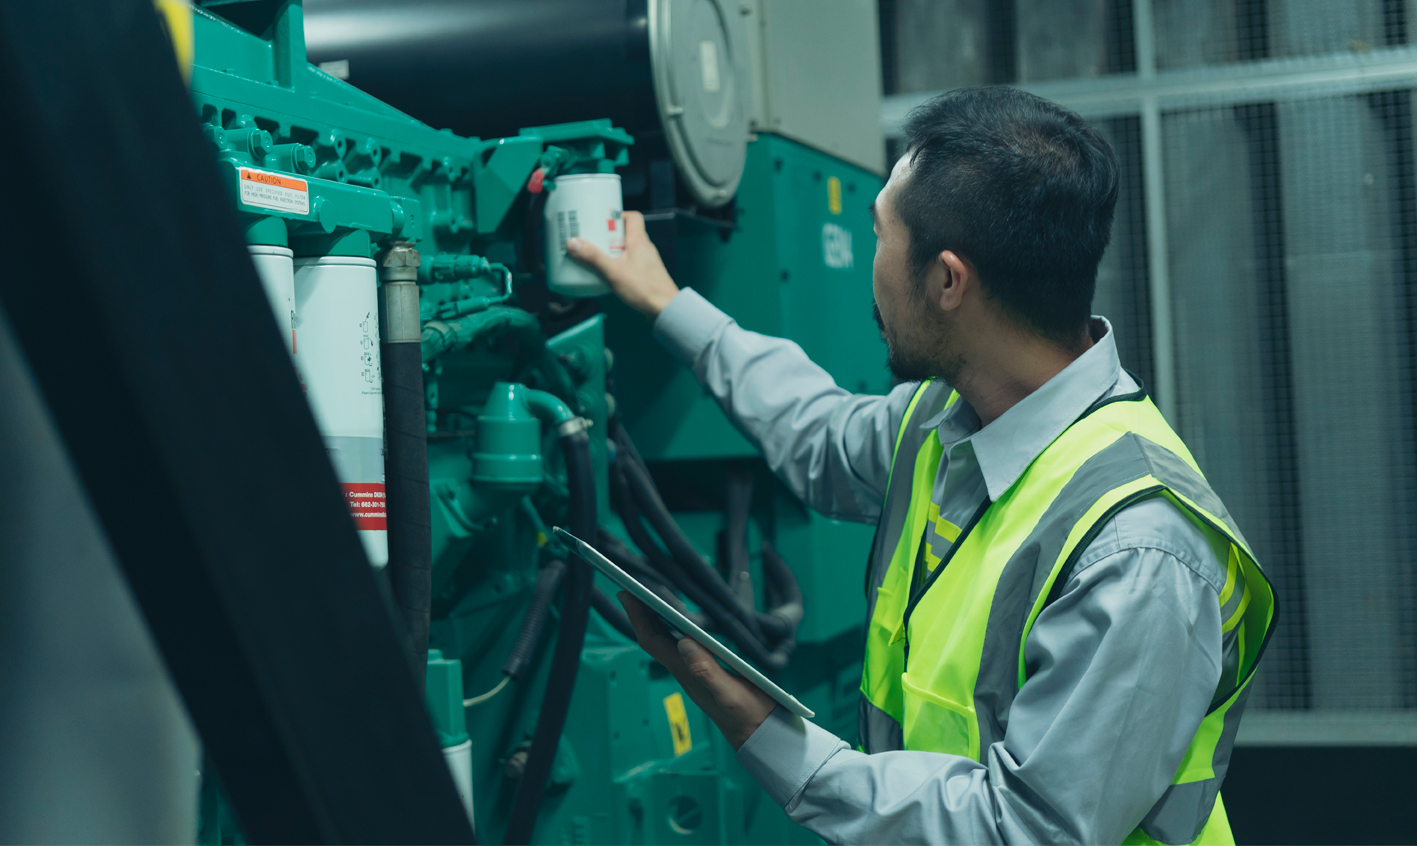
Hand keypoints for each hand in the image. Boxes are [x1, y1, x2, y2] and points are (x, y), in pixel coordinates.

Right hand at [567, 211, 679, 318]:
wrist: (665, 309)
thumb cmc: (642, 288)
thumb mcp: (613, 272)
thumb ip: (593, 258)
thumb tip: (572, 242)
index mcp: (639, 241)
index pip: (633, 217)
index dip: (618, 215)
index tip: (602, 222)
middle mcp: (645, 248)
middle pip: (627, 233)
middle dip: (609, 235)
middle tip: (593, 241)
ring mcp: (647, 262)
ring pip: (628, 249)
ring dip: (613, 251)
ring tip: (596, 257)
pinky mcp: (647, 275)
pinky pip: (630, 263)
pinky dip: (619, 264)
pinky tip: (608, 274)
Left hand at [617, 591, 775, 749]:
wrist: (760, 735)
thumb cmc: (747, 717)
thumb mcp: (730, 695)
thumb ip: (707, 672)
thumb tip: (684, 642)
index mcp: (688, 674)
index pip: (654, 642)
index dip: (638, 618)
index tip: (626, 593)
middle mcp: (686, 671)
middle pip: (656, 638)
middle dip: (641, 613)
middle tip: (630, 587)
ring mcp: (695, 672)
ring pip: (667, 641)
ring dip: (655, 619)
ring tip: (649, 598)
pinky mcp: (706, 672)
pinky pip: (682, 645)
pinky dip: (675, 628)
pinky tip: (680, 621)